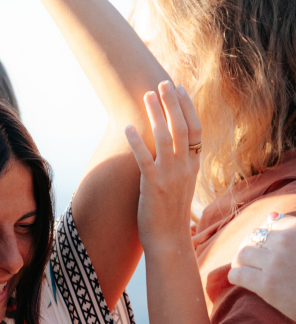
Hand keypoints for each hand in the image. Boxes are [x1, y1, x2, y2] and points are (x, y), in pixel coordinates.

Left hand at [124, 82, 201, 248]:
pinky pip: (144, 158)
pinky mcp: (153, 185)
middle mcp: (185, 168)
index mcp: (194, 166)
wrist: (169, 241)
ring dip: (155, 113)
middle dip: (172, 102)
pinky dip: (136, 141)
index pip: (196, 129)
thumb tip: (170, 147)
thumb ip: (178, 165)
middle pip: (182, 127)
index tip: (179, 89)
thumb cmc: (170, 214)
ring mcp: (170, 176)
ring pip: (165, 137)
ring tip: (146, 94)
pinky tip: (127, 127)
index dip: (187, 107)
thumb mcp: (180, 185)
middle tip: (162, 83)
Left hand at [228, 212, 295, 319]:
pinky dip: (236, 277)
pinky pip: (238, 274)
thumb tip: (270, 216)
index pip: (270, 223)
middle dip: (251, 248)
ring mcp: (276, 262)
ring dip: (241, 262)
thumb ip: (291, 229)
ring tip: (246, 270)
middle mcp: (287, 242)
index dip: (265, 237)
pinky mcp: (267, 284)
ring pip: (243, 254)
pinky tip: (243, 282)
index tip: (268, 250)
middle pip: (253, 237)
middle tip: (253, 262)